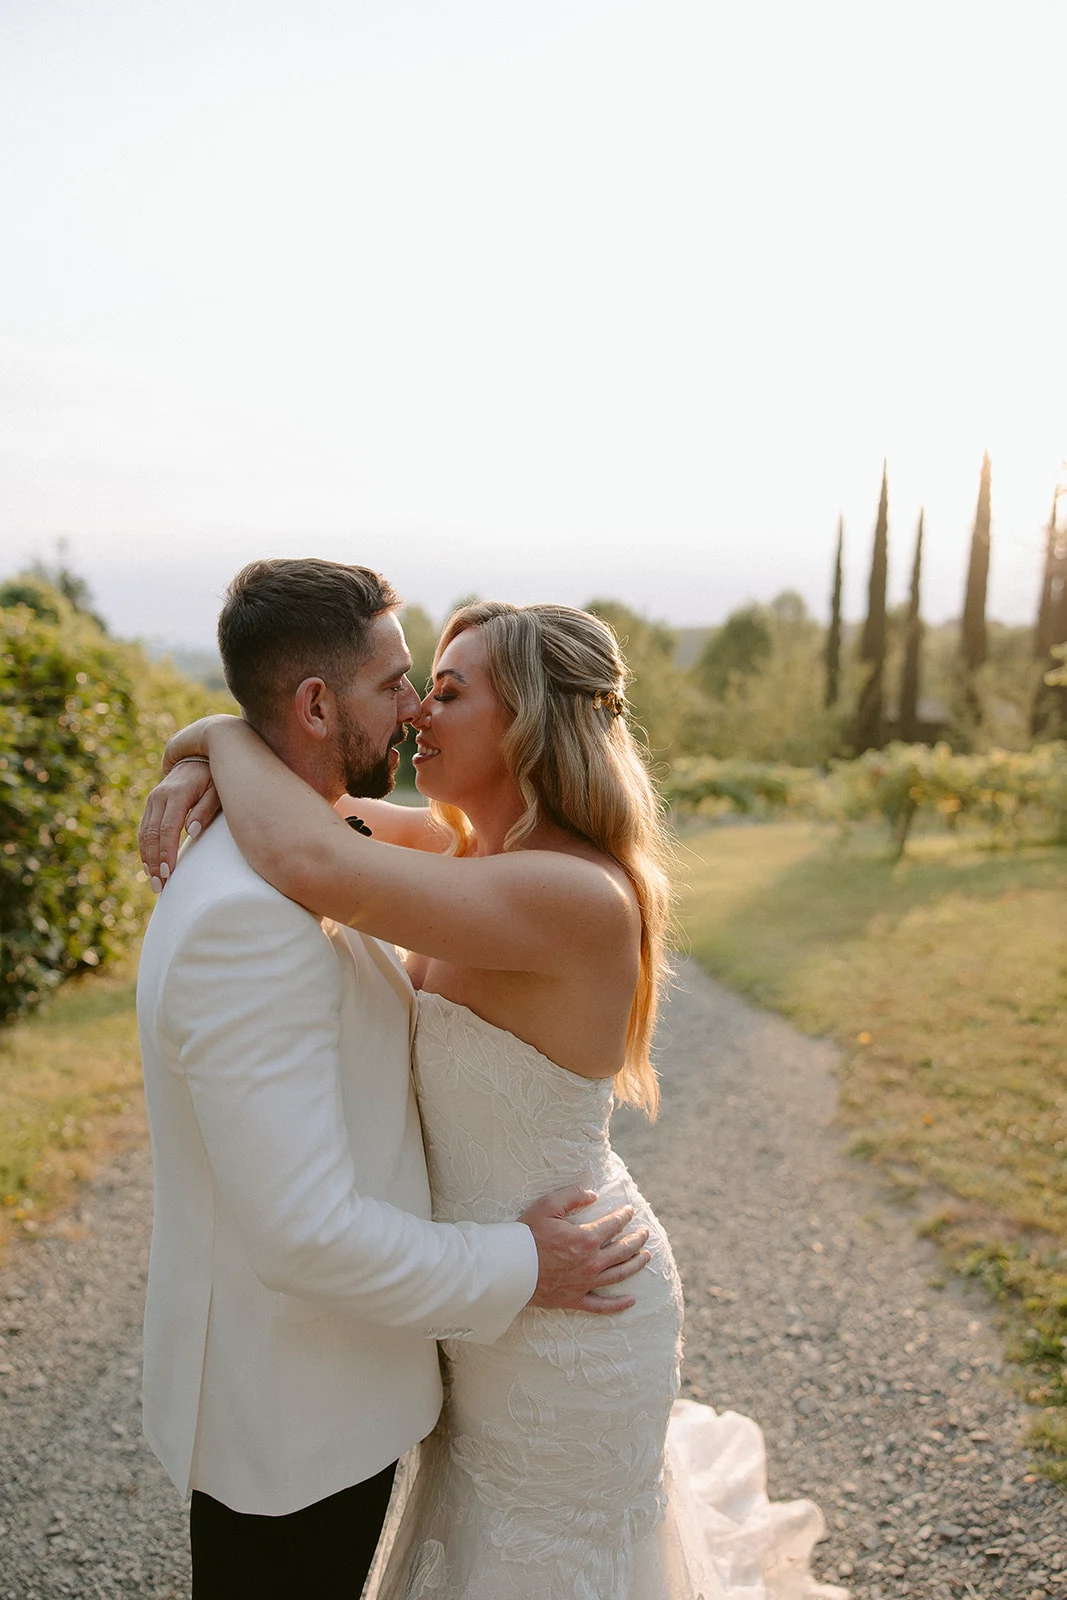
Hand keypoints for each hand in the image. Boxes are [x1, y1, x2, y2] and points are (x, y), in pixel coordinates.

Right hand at [139, 762, 219, 888]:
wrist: (198, 756)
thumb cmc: (214, 777)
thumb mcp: (217, 790)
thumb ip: (205, 810)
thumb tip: (191, 831)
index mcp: (176, 793)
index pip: (168, 828)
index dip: (166, 852)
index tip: (168, 873)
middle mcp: (159, 796)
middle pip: (152, 834)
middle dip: (154, 862)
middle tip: (160, 886)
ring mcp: (153, 799)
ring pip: (144, 833)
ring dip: (147, 859)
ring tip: (154, 882)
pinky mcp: (151, 804)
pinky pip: (144, 829)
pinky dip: (145, 849)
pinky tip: (149, 866)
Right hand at [520, 1185, 649, 1314]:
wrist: (510, 1268)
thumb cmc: (527, 1235)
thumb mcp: (547, 1205)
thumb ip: (573, 1196)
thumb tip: (593, 1194)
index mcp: (586, 1238)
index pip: (614, 1225)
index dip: (624, 1216)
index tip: (630, 1211)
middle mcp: (591, 1262)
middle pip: (623, 1250)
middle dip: (637, 1240)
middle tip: (645, 1233)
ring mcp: (585, 1283)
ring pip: (619, 1275)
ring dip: (636, 1265)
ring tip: (646, 1257)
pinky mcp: (575, 1299)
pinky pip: (602, 1305)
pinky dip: (618, 1305)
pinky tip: (631, 1301)